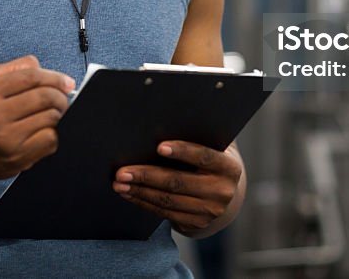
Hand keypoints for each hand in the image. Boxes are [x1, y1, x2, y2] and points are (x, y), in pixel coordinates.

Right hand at [0, 55, 74, 183]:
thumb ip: (13, 70)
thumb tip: (42, 67)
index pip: (30, 76)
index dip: (54, 77)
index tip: (66, 81)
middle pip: (44, 96)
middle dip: (60, 96)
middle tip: (62, 98)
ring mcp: (6, 139)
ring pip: (50, 117)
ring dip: (58, 114)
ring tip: (52, 114)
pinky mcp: (18, 158)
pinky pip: (50, 140)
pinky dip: (54, 133)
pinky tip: (44, 131)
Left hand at [113, 141, 242, 236]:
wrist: (224, 192)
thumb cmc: (209, 160)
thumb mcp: (212, 148)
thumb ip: (196, 138)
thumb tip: (159, 126)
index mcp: (228, 167)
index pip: (204, 156)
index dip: (182, 151)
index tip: (159, 146)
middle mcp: (222, 191)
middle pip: (179, 182)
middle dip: (147, 176)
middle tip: (122, 171)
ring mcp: (209, 211)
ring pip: (168, 200)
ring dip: (139, 191)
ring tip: (119, 183)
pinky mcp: (196, 223)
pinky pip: (165, 213)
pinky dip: (144, 202)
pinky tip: (130, 193)